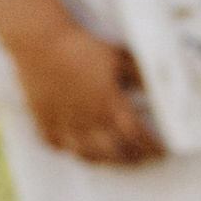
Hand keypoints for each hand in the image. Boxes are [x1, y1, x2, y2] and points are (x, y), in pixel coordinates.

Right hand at [13, 21, 163, 163]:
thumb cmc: (80, 45)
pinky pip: (56, 144)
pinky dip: (68, 150)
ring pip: (87, 154)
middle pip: (115, 151)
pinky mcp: (44, 118)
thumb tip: (159, 90)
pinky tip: (74, 148)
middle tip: (141, 158)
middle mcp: (89, 119)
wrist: (39, 40)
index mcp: (109, 103)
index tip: (161, 152)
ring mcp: (64, 122)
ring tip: (112, 158)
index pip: (137, 135)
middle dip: (133, 158)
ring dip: (104, 160)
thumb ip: (140, 75)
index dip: (152, 147)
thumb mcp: (118, 56)